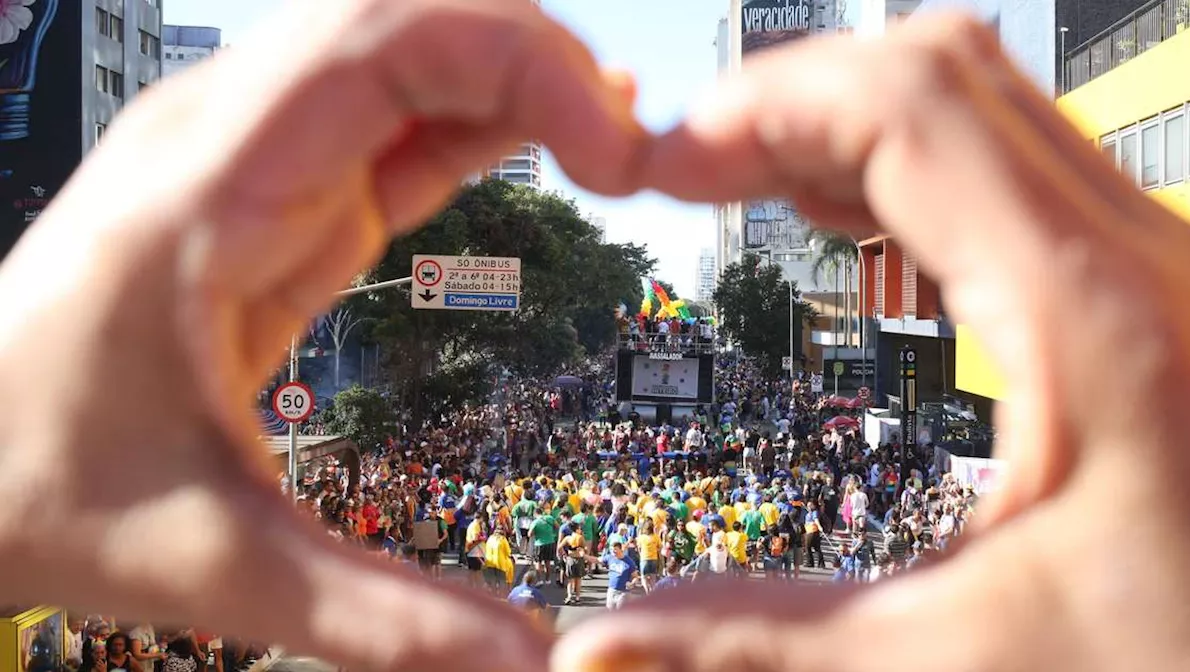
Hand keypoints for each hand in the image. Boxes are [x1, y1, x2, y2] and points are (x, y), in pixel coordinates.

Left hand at [0, 1, 644, 670]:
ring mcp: (257, 159)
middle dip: (539, 60)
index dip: (525, 61)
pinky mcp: (282, 197)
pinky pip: (400, 119)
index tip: (617, 151)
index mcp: (212, 188)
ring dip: (519, 81)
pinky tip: (547, 151)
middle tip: (634, 151)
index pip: (388, 39)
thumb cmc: (27, 480)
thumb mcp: (209, 562)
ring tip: (615, 149)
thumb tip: (530, 660)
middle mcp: (233, 140)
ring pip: (411, 52)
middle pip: (413, 17)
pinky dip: (486, 120)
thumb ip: (375, 617)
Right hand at [552, 13, 1189, 671]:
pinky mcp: (1157, 306)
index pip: (907, 108)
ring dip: (858, 126)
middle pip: (944, 72)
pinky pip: (1023, 173)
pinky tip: (864, 235)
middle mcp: (1137, 260)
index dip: (765, 109)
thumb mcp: (978, 665)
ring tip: (754, 192)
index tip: (667, 163)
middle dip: (797, 100)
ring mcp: (1158, 271)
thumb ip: (774, 645)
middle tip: (695, 170)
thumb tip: (603, 647)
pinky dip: (919, 171)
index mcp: (1092, 316)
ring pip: (990, 108)